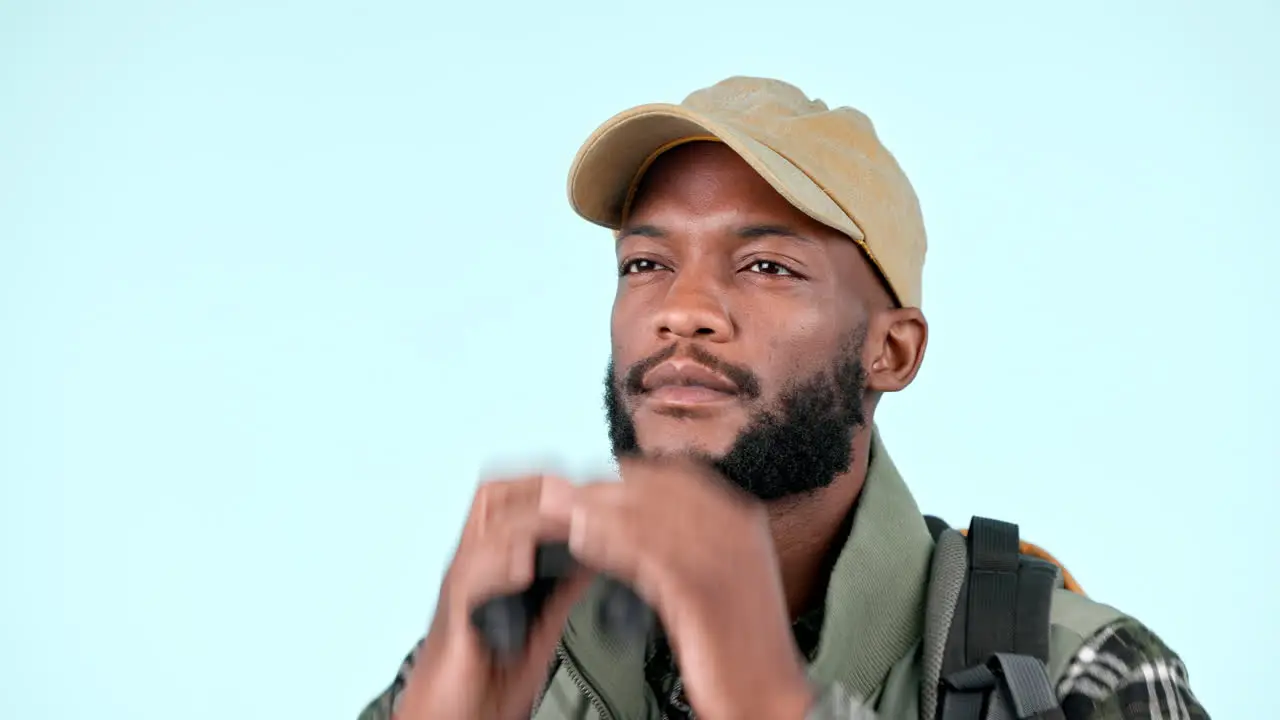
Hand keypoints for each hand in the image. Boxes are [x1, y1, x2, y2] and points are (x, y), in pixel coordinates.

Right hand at [395, 475, 589, 719]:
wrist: (455, 714)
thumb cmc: (490, 670)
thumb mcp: (543, 617)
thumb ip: (565, 582)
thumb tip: (599, 552)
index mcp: (495, 560)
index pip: (513, 495)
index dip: (550, 482)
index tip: (590, 482)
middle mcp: (474, 564)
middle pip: (492, 497)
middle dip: (537, 489)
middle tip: (577, 491)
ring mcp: (460, 588)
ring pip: (485, 533)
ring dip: (527, 521)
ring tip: (563, 519)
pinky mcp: (450, 618)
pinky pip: (467, 582)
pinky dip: (497, 568)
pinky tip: (524, 567)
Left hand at [546, 457, 815, 719]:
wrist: (766, 694)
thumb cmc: (736, 642)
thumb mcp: (713, 574)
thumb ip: (680, 541)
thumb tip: (629, 516)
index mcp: (743, 518)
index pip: (679, 477)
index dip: (629, 476)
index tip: (592, 482)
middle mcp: (737, 528)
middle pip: (658, 490)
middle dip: (606, 490)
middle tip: (562, 494)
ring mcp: (724, 555)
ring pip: (648, 518)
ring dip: (598, 513)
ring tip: (562, 516)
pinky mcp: (704, 588)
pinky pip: (647, 554)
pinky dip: (610, 545)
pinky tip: (584, 544)